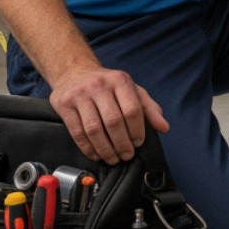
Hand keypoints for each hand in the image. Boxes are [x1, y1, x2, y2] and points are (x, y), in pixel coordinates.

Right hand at [48, 67, 168, 163]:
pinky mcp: (64, 105)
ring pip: (94, 129)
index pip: (132, 110)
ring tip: (112, 158)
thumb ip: (149, 108)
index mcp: (120, 80)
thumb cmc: (107, 85)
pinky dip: (88, 148)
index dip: (137, 131)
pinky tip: (96, 154)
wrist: (74, 71)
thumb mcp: (132, 90)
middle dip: (122, 144)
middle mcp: (99, 85)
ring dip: (105, 149)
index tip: (138, 143)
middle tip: (126, 155)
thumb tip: (163, 127)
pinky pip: (77, 132)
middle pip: (114, 122)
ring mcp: (80, 94)